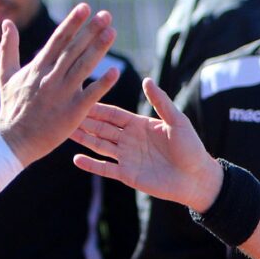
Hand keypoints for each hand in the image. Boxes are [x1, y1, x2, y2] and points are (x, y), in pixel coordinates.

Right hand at [0, 3, 118, 165]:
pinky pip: (91, 94)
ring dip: (98, 48)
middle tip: (106, 15)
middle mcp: (50, 77)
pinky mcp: (73, 111)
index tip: (85, 7)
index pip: (58, 40)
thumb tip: (7, 22)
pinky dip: (102, 83)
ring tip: (112, 32)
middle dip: (90, 30)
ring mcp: (62, 93)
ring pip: (84, 66)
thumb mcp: (6, 75)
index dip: (72, 23)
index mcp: (37, 67)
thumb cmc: (12, 106)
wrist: (14, 139)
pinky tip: (115, 71)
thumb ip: (9, 48)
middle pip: (74, 49)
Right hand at [72, 77, 222, 211]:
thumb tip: (147, 80)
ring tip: (64, 131)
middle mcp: (129, 139)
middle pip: (101, 128)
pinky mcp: (127, 175)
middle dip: (83, 121)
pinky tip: (75, 158)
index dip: (97, 107)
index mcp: (140, 125)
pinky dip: (90, 164)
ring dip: (82, 139)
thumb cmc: (192, 148)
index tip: (79, 97)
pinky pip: (104, 168)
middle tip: (62, 112)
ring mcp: (126, 157)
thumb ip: (161, 102)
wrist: (197, 178)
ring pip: (99, 145)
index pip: (113, 114)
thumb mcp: (177, 122)